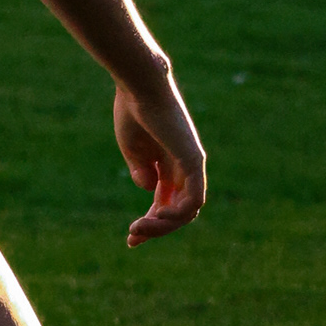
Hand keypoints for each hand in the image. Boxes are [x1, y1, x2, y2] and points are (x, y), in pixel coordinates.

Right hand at [114, 70, 205, 246]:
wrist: (139, 86)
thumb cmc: (132, 111)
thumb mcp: (134, 149)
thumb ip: (141, 171)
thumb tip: (149, 190)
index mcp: (168, 165)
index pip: (166, 204)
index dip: (151, 224)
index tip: (131, 238)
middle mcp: (184, 167)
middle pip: (178, 211)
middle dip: (156, 229)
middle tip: (133, 237)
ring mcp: (191, 165)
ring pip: (188, 210)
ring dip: (163, 225)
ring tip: (139, 227)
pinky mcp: (193, 160)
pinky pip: (194, 198)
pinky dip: (179, 213)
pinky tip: (157, 216)